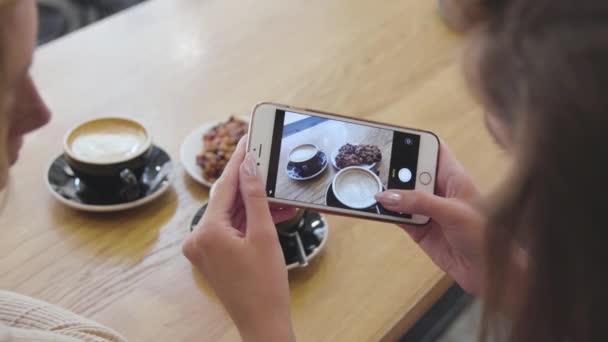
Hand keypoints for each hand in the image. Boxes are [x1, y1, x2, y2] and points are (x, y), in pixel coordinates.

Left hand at [183, 138, 295, 341]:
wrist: (263, 322)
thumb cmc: (265, 285)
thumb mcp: (264, 235)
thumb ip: (254, 197)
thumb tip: (249, 166)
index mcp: (207, 233)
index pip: (225, 186)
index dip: (240, 161)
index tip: (248, 139)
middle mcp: (198, 239)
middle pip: (227, 200)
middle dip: (251, 183)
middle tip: (266, 160)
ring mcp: (204, 249)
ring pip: (231, 214)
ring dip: (255, 205)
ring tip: (279, 195)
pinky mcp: (213, 255)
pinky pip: (232, 229)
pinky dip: (250, 221)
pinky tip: (272, 213)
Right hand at [375, 143, 485, 294]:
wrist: (487, 272)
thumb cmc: (485, 237)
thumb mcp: (453, 213)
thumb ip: (420, 202)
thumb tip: (388, 195)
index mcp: (454, 177)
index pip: (434, 150)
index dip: (416, 141)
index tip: (395, 137)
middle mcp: (439, 191)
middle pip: (411, 171)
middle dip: (394, 167)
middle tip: (372, 162)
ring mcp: (427, 210)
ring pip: (401, 195)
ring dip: (387, 192)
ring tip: (367, 184)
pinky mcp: (419, 229)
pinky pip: (398, 216)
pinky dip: (386, 212)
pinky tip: (374, 207)